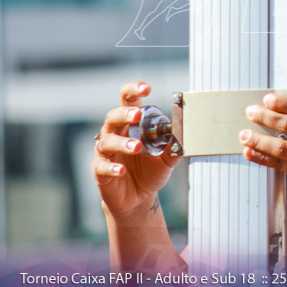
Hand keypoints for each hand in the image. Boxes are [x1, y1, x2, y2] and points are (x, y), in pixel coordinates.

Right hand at [94, 81, 179, 221]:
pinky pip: (102, 166)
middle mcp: (116, 133)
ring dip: (122, 142)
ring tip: (137, 147)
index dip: (134, 90)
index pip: (128, 100)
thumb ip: (176, 143)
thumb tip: (187, 130)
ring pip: (107, 141)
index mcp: (132, 124)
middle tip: (138, 115)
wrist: (139, 198)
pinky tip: (122, 170)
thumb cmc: (151, 170)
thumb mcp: (168, 157)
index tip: (147, 89)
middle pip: (113, 116)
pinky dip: (112, 167)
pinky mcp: (100, 170)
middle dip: (125, 114)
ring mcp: (105, 152)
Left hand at [240, 94, 286, 225]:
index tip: (267, 99)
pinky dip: (262, 158)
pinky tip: (250, 152)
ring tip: (244, 134)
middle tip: (250, 111)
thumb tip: (285, 110)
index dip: (282, 102)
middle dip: (265, 116)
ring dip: (258, 139)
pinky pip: (280, 165)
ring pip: (281, 146)